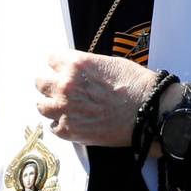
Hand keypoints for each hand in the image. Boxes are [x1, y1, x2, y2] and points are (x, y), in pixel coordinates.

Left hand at [34, 52, 156, 146]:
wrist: (149, 112)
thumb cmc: (136, 86)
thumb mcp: (110, 63)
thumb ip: (86, 67)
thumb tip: (78, 71)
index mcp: (75, 64)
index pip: (51, 59)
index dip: (59, 65)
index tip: (63, 70)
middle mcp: (65, 85)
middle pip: (41, 82)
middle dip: (51, 84)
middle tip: (62, 90)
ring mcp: (65, 109)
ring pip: (42, 105)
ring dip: (52, 105)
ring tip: (65, 107)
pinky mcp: (69, 130)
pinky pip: (53, 126)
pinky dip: (62, 124)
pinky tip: (74, 122)